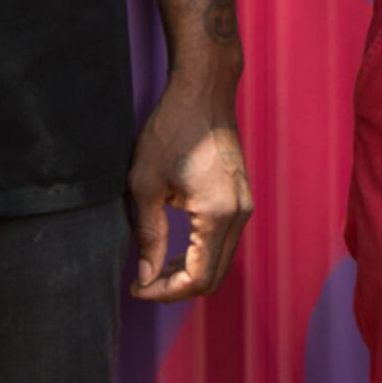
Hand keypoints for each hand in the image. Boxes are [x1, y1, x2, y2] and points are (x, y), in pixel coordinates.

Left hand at [127, 89, 251, 300]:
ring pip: (221, 261)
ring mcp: (244, 205)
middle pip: (214, 277)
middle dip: (177, 287)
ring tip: (154, 267)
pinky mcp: (241, 197)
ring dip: (189, 271)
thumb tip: (147, 277)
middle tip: (143, 283)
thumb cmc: (171, 129)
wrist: (203, 91)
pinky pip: (224, 241)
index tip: (137, 288)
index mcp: (217, 214)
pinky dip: (201, 253)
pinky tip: (175, 246)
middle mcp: (239, 214)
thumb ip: (148, 236)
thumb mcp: (146, 185)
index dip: (165, 292)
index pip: (197, 277)